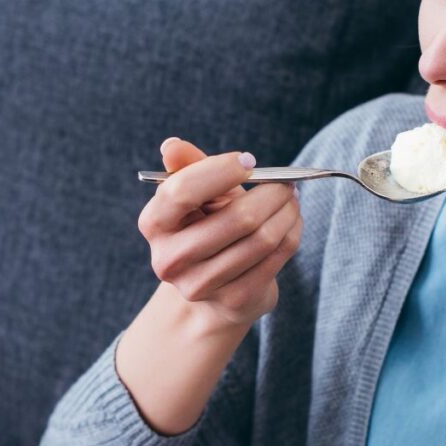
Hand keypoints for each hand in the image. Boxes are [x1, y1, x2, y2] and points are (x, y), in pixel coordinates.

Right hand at [137, 138, 302, 331]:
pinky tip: (292, 221)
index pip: (181, 192)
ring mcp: (201, 285)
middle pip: (237, 218)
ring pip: (263, 238)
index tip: (249, 160)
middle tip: (287, 182)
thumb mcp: (198, 195)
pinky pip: (277, 256)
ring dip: (287, 212)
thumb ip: (188, 168)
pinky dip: (292, 232)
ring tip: (292, 199)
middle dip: (272, 193)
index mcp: (154, 223)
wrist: (216, 287)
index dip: (219, 171)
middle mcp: (170, 259)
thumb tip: (171, 146)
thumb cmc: (208, 226)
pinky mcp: (234, 300)